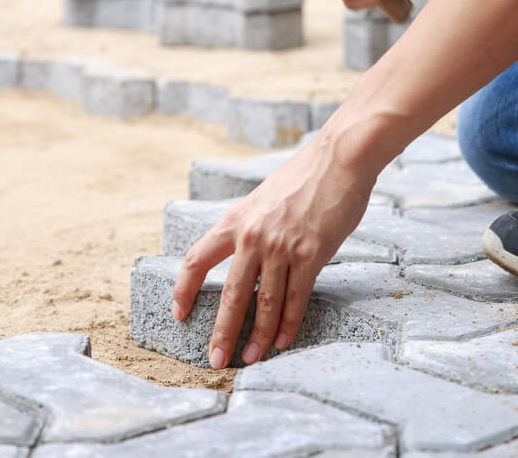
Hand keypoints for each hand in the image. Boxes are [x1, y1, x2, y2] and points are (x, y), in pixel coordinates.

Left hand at [171, 133, 376, 368]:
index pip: (197, 260)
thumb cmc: (306, 177)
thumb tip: (249, 259)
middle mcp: (253, 235)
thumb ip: (252, 227)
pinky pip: (295, 299)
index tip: (179, 312)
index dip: (183, 289)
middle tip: (215, 359)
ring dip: (258, 336)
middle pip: (230, 294)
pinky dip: (288, 325)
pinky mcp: (310, 254)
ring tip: (250, 358)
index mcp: (236, 219)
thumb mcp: (264, 198)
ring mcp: (281, 246)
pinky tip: (282, 342)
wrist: (339, 158)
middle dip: (221, 332)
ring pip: (264, 303)